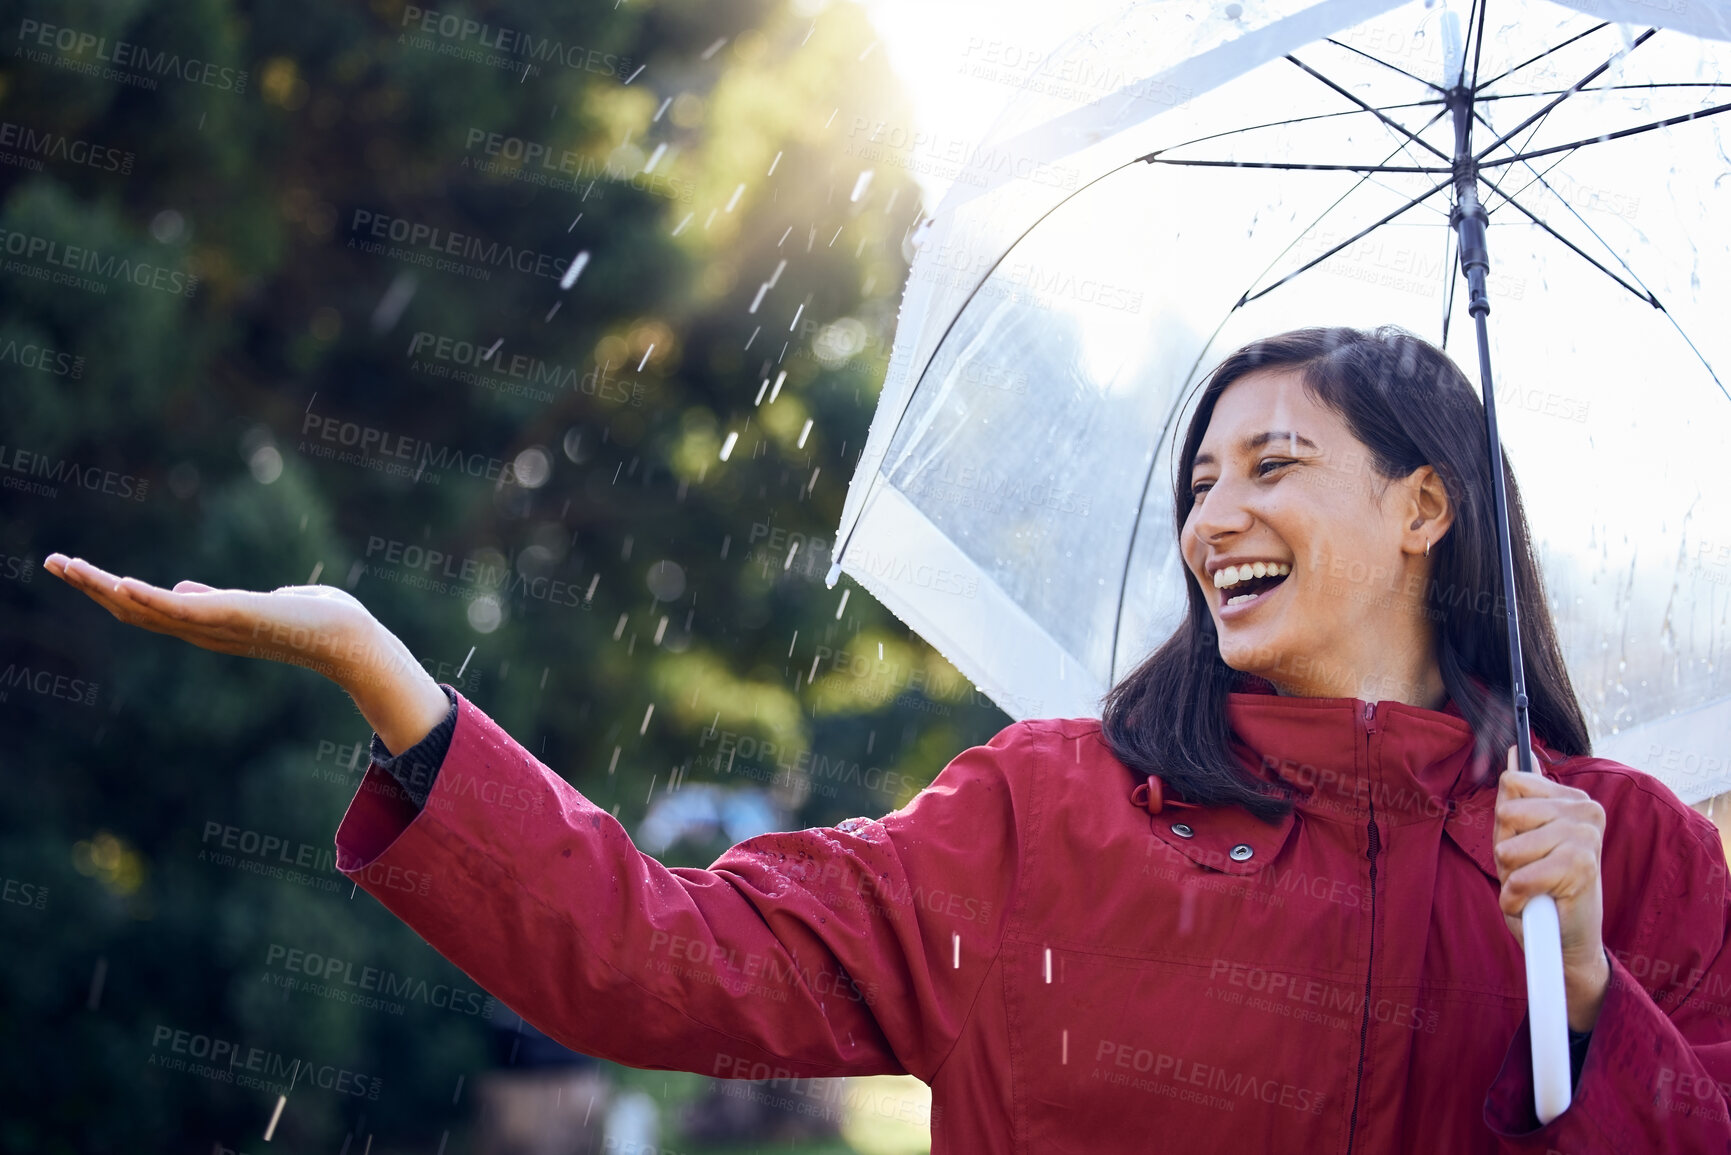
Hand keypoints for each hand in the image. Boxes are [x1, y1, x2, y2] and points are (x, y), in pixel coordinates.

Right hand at [45, 553, 449, 752]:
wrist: (352, 638)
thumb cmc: (314, 620)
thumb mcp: (258, 604)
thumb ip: (216, 600)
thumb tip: (183, 589)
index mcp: (206, 625)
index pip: (144, 609)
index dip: (106, 591)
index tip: (74, 570)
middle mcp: (204, 631)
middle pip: (133, 611)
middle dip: (90, 587)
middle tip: (51, 562)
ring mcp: (217, 626)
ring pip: (148, 609)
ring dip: (105, 587)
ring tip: (69, 566)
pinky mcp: (236, 616)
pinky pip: (184, 610)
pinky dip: (150, 598)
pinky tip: (119, 584)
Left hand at [1494, 743, 1609, 1030]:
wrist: (1564, 940)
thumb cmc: (1538, 885)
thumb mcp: (1518, 835)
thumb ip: (1517, 793)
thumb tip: (1514, 748)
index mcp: (1570, 797)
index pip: (1511, 784)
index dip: (1506, 819)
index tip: (1525, 838)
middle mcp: (1585, 810)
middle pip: (1506, 810)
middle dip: (1505, 846)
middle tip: (1529, 867)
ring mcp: (1586, 836)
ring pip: (1509, 844)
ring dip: (1510, 873)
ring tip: (1533, 885)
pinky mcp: (1581, 866)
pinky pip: (1519, 875)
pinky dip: (1515, 896)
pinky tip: (1533, 903)